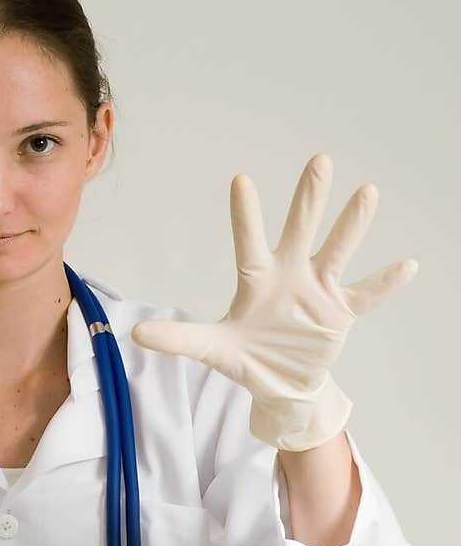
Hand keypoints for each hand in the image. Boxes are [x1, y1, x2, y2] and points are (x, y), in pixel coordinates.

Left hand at [131, 154, 418, 450]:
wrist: (281, 385)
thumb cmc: (247, 358)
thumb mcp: (212, 350)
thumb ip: (180, 338)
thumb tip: (136, 333)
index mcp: (257, 280)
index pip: (249, 242)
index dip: (246, 215)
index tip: (241, 181)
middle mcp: (290, 275)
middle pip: (300, 230)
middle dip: (309, 198)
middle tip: (320, 160)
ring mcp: (318, 291)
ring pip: (337, 250)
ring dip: (352, 225)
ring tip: (367, 192)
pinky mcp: (340, 313)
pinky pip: (365, 294)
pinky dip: (385, 282)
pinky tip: (408, 265)